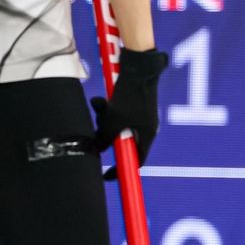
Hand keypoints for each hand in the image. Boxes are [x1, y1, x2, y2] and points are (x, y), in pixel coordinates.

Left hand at [91, 47, 168, 175]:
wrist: (138, 67)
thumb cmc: (128, 97)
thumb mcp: (111, 123)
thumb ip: (104, 139)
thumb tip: (98, 149)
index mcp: (147, 135)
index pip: (136, 161)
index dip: (121, 170)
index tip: (107, 176)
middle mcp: (146, 127)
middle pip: (123, 144)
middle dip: (107, 140)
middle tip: (98, 135)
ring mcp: (140, 115)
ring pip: (116, 128)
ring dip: (104, 123)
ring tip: (102, 109)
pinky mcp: (132, 104)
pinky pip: (115, 115)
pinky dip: (106, 112)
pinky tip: (101, 101)